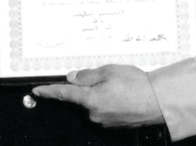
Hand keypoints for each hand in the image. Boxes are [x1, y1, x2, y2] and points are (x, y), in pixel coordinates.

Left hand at [32, 64, 164, 127]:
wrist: (157, 102)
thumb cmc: (136, 85)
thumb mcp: (109, 71)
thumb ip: (87, 75)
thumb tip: (72, 78)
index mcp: (90, 99)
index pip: (64, 94)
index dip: (49, 92)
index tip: (37, 91)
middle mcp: (93, 114)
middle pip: (82, 99)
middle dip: (90, 88)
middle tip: (109, 79)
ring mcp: (103, 121)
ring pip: (94, 105)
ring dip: (101, 95)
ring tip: (121, 87)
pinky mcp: (112, 125)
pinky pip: (105, 111)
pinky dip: (110, 103)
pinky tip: (124, 96)